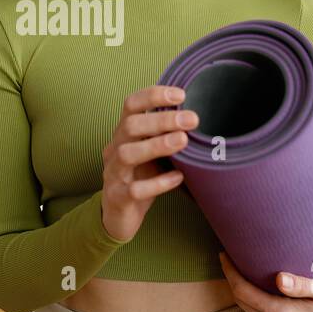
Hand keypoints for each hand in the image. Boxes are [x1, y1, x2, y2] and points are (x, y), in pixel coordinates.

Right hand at [100, 85, 198, 242]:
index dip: (153, 96)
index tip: (180, 94)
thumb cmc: (141, 178)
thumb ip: (166, 136)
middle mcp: (114, 149)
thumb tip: (199, 119)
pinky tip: (178, 178)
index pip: (131, 105)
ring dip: (156, 145)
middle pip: (130, 125)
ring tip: (183, 141)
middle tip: (191, 119)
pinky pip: (135, 190)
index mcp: (123, 134)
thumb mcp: (152, 153)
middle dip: (161, 120)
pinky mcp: (117, 198)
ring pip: (126, 154)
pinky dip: (158, 183)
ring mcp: (113, 174)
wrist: (119, 217)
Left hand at [219, 252, 312, 311]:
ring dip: (242, 293)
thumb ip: (302, 286)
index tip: (224, 254)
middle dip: (232, 280)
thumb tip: (279, 279)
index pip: (244, 292)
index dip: (231, 272)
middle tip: (229, 257)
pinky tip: (255, 290)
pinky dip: (253, 305)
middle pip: (243, 303)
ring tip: (239, 270)